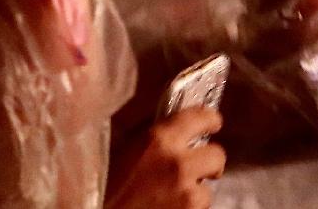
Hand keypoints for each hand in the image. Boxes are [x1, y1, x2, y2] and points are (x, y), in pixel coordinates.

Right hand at [105, 109, 224, 208]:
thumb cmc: (100, 181)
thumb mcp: (118, 145)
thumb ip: (147, 133)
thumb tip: (169, 122)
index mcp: (159, 139)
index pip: (202, 118)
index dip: (209, 120)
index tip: (210, 123)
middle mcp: (179, 164)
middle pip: (217, 155)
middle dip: (207, 160)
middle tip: (193, 165)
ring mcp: (187, 195)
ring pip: (208, 188)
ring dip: (195, 188)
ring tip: (173, 192)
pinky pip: (200, 208)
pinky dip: (188, 207)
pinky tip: (168, 205)